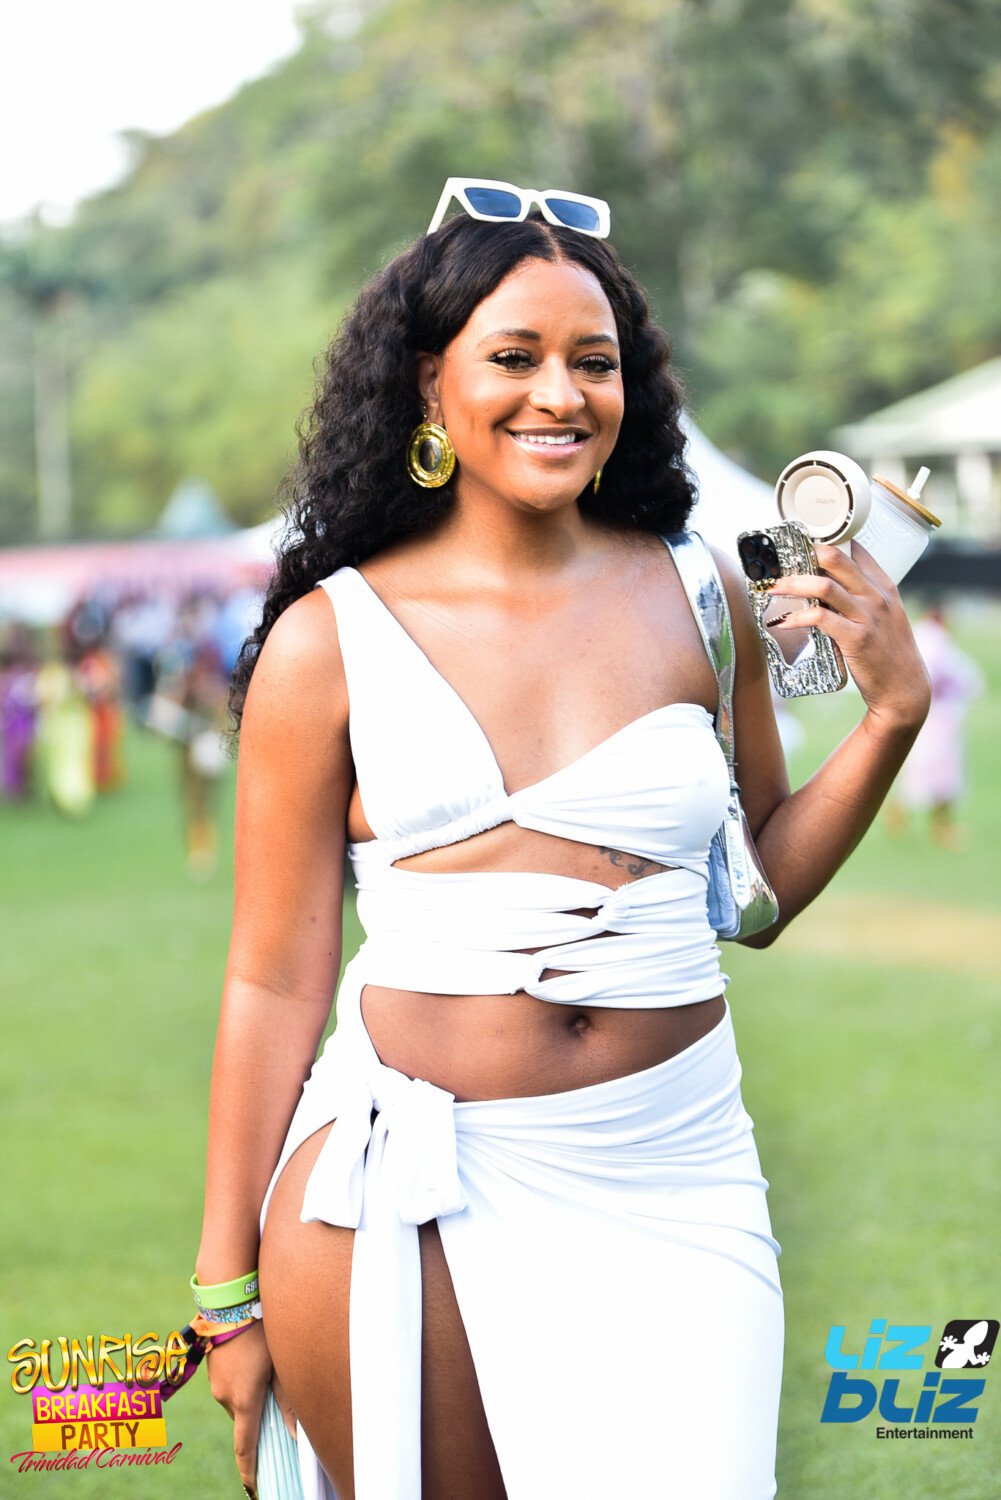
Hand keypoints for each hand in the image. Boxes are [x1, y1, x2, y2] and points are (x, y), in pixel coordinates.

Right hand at [206, 1322, 297, 1498]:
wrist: (229, 1303)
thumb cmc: (260, 1331)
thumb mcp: (280, 1365)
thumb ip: (288, 1401)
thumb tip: (297, 1434)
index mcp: (244, 1401)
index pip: (245, 1447)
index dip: (249, 1470)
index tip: (254, 1487)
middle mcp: (225, 1397)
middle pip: (245, 1419)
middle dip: (259, 1413)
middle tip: (275, 1390)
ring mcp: (215, 1383)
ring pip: (238, 1399)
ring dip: (251, 1392)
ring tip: (265, 1364)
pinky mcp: (211, 1369)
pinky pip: (230, 1384)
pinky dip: (242, 1379)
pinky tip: (252, 1355)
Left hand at [772, 541, 930, 731]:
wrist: (905, 688)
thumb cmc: (889, 653)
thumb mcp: (886, 616)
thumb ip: (864, 596)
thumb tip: (832, 580)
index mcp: (884, 587)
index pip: (856, 551)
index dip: (829, 541)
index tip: (804, 540)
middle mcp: (876, 597)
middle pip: (837, 559)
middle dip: (806, 553)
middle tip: (784, 558)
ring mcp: (867, 616)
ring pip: (825, 587)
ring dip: (794, 584)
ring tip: (775, 588)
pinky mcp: (856, 638)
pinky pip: (821, 619)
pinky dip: (799, 617)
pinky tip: (785, 621)